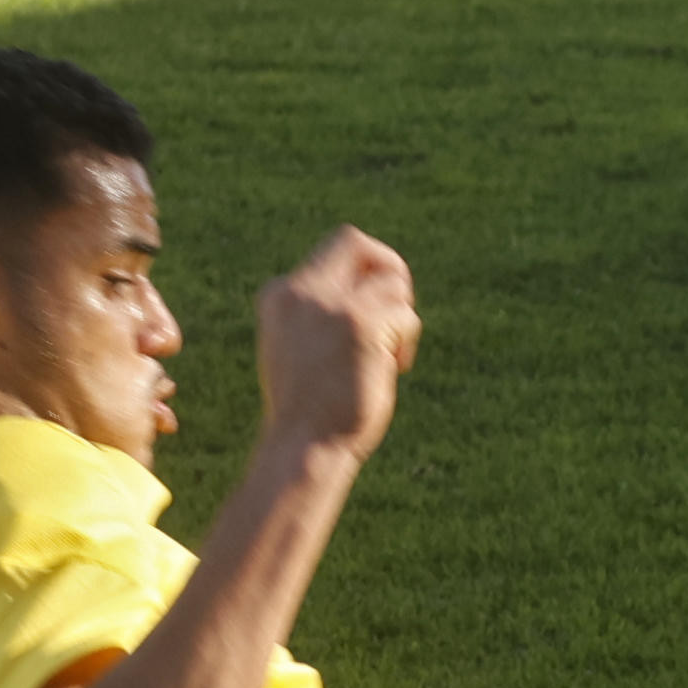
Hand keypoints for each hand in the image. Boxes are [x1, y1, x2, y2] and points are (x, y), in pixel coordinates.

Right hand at [255, 227, 420, 461]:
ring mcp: (330, 304)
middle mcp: (300, 291)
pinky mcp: (361, 322)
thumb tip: (376, 285)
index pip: (332, 254)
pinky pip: (405, 314)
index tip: (365, 320)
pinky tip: (393, 369)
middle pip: (355, 241)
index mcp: (280, 296)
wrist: (305, 446)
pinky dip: (407, 341)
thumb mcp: (301, 347)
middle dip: (387, 269)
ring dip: (401, 319)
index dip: (361, 280)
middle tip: (394, 313)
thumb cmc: (310, 409)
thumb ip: (322, 312)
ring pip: (391, 282)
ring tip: (389, 357)